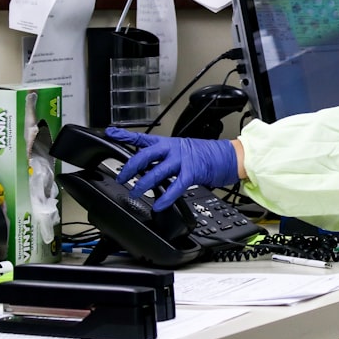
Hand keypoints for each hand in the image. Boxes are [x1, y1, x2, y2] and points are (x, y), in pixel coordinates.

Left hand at [105, 127, 239, 210]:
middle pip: (145, 155)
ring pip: (157, 171)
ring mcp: (182, 160)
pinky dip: (165, 197)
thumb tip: (147, 168)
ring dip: (144, 184)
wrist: (228, 156)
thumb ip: (164, 158)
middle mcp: (173, 149)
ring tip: (136, 192)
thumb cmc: (206, 154)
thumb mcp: (182, 151)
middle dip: (130, 167)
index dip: (125, 135)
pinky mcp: (192, 172)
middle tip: (122, 177)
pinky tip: (159, 205)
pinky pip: (175, 186)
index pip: (143, 138)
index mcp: (169, 143)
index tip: (110, 133)